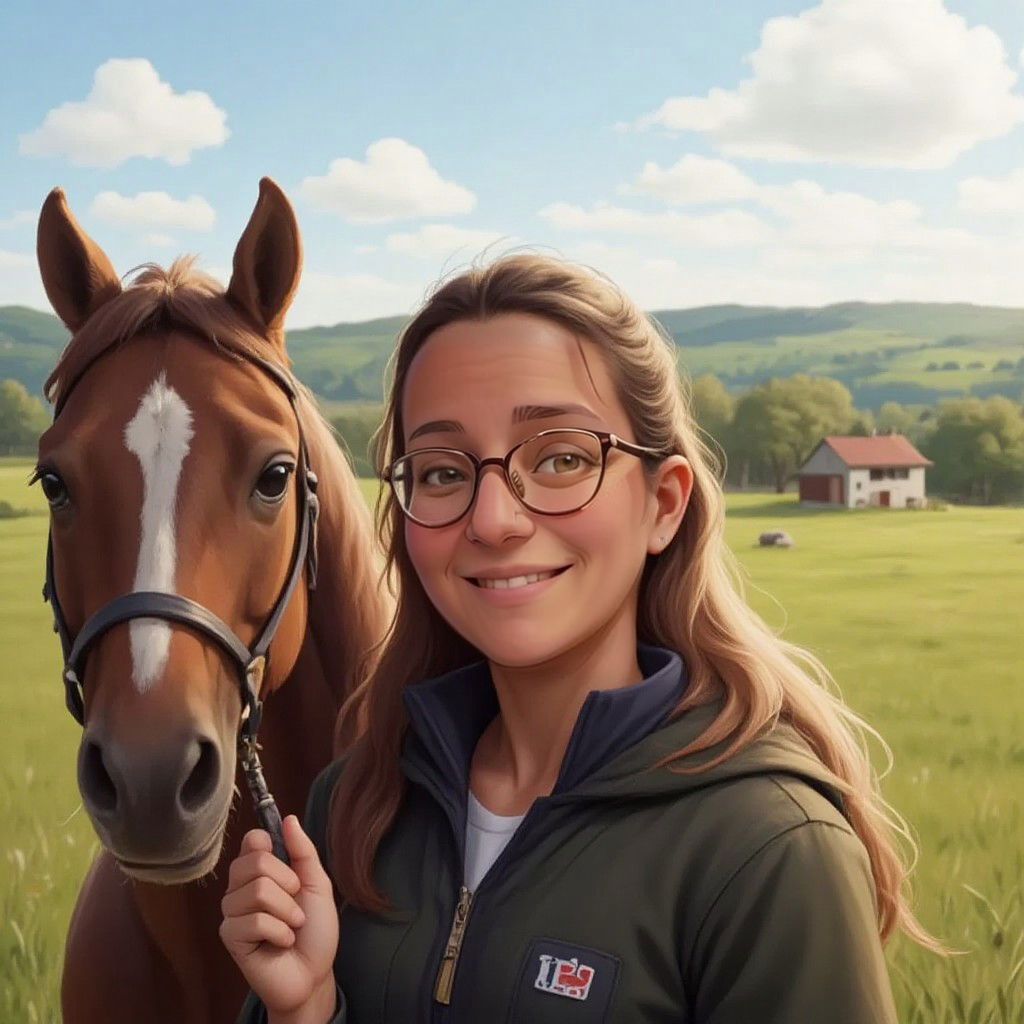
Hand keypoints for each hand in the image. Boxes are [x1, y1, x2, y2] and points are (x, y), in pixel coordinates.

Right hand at [220, 815, 338, 1021]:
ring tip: (291, 926)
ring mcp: (233, 911)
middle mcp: (241, 887)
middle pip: (256, 862)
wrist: (313, 974)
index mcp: (261, 871)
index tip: (285, 862)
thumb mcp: (317, 884)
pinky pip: (255, 920)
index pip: (253, 839)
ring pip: (259, 891)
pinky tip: (282, 942)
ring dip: (288, 911)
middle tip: (296, 905)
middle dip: (288, 883)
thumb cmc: (315, 930)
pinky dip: (279, 931)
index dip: (269, 845)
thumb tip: (289, 818)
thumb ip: (303, 851)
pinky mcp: (230, 936)